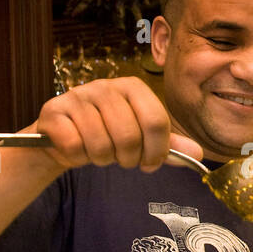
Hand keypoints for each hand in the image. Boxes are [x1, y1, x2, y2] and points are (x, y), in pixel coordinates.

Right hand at [34, 77, 202, 171]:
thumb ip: (168, 145)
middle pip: (129, 136)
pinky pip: (74, 146)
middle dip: (128, 159)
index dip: (157, 151)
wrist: (63, 136)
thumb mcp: (141, 138)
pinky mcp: (54, 112)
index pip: (156, 122)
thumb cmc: (107, 134)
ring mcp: (77, 96)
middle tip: (121, 160)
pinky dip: (77, 157)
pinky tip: (77, 148)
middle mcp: (105, 86)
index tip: (150, 164)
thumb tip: (198, 154)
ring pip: (101, 144)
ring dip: (102, 159)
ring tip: (100, 153)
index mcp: (133, 87)